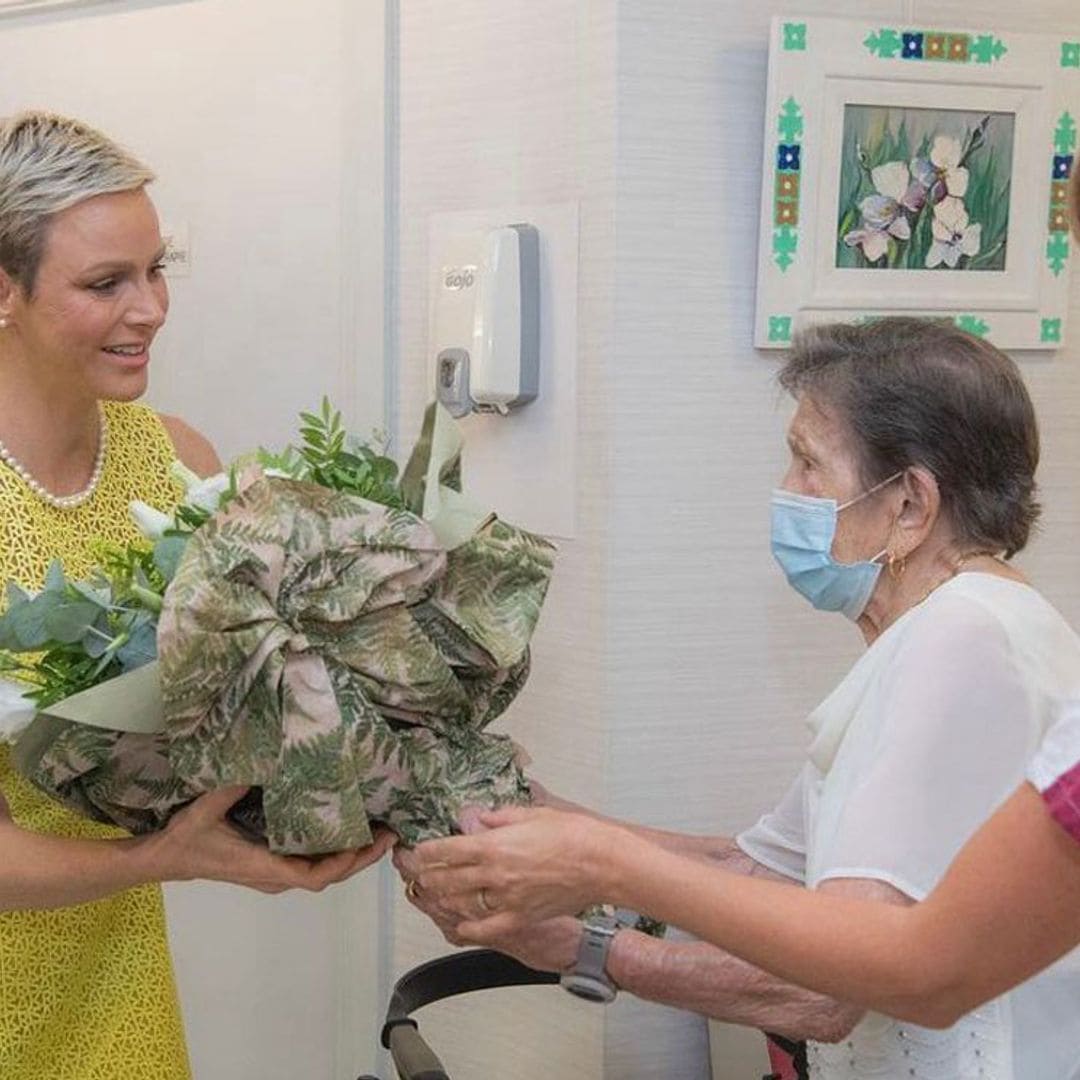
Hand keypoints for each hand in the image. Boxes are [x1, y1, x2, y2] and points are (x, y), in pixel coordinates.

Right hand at [151, 786, 396, 893]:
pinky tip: (348, 830)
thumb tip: (258, 760)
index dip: (344, 863)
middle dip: (361, 858)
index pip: (314, 876)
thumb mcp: (205, 810)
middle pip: (328, 876)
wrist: (164, 859)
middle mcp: (274, 876)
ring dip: (352, 856)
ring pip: (323, 872)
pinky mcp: (273, 865)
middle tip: (390, 833)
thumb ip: (229, 787)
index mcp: (263, 868)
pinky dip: (335, 852)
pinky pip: (312, 864)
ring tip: (379, 831)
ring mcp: (275, 873)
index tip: (368, 843)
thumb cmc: (186, 838)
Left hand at [409, 806, 620, 935]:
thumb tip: (478, 818)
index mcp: (495, 845)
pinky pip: (486, 929)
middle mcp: (495, 874)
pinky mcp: (520, 917)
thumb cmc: (572, 834)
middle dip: (427, 876)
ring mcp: (506, 899)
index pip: (448, 850)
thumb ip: (498, 818)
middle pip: (447, 879)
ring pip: (461, 904)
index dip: (427, 852)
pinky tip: (459, 925)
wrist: (601, 862)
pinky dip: (468, 929)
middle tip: (417, 873)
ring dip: (442, 900)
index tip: (417, 851)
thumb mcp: (531, 814)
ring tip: (432, 895)